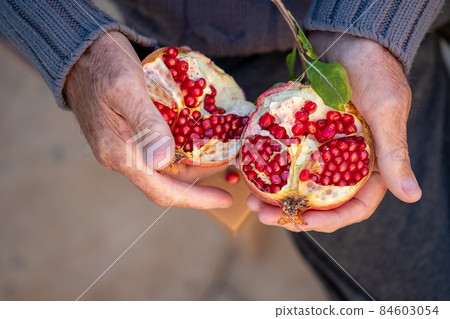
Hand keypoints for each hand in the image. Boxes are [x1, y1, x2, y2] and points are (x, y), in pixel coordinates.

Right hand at [64, 31, 231, 208]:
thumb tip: (164, 161)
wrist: (78, 51)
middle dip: (201, 176)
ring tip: (220, 147)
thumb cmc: (102, 64)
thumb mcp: (126, 87)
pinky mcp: (126, 134)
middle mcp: (120, 156)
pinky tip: (197, 130)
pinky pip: (159, 148)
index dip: (196, 199)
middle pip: (168, 179)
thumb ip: (147, 124)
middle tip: (229, 161)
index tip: (225, 199)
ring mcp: (122, 146)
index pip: (162, 191)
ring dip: (193, 160)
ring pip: (166, 164)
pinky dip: (181, 144)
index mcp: (120, 153)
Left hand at [248, 32, 421, 231]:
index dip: (332, 220)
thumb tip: (412, 195)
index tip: (306, 221)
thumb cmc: (374, 73)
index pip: (356, 206)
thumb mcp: (386, 112)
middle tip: (267, 216)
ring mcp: (323, 151)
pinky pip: (286, 160)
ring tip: (254, 202)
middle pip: (321, 201)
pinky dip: (271, 171)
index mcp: (371, 166)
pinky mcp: (304, 138)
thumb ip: (394, 153)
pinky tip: (252, 175)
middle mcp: (346, 164)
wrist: (350, 42)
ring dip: (277, 197)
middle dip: (295, 214)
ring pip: (300, 185)